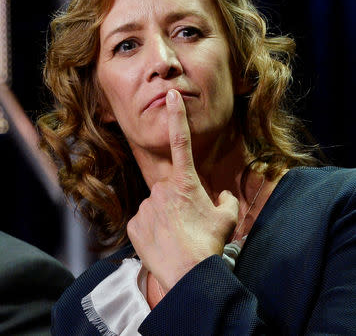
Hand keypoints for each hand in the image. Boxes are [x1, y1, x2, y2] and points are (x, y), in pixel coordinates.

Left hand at [127, 89, 237, 292]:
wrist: (188, 275)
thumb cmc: (209, 243)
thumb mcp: (227, 217)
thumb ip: (225, 199)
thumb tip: (220, 194)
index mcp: (186, 182)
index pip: (181, 141)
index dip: (177, 116)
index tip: (170, 96)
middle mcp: (162, 188)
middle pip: (171, 187)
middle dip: (179, 199)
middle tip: (189, 222)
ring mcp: (145, 206)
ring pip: (156, 204)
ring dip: (165, 214)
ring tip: (177, 235)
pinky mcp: (133, 224)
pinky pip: (144, 220)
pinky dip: (152, 228)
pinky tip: (162, 241)